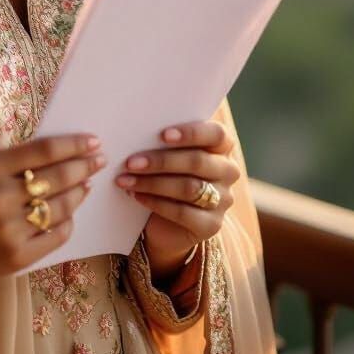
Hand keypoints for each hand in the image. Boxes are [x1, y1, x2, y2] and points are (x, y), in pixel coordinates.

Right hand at [0, 133, 106, 277]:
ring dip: (80, 193)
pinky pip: (57, 234)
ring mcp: (9, 229)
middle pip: (57, 177)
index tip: (94, 142)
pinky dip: (68, 221)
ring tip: (86, 185)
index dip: (74, 145)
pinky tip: (69, 212)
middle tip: (99, 160)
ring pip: (61, 207)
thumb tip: (71, 154)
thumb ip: (22, 160)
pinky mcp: (18, 256)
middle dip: (84, 167)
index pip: (44, 151)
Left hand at [115, 120, 239, 278]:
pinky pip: (183, 212)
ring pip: (189, 188)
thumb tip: (136, 128)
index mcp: (222, 145)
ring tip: (126, 180)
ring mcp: (223, 199)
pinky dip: (156, 203)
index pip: (216, 134)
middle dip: (161, 161)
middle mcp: (228, 171)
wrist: (167, 219)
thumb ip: (163, 140)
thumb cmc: (165, 172)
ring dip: (152, 183)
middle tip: (130, 162)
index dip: (191, 133)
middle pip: (197, 162)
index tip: (163, 135)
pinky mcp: (212, 225)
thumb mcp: (167, 152)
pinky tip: (136, 196)